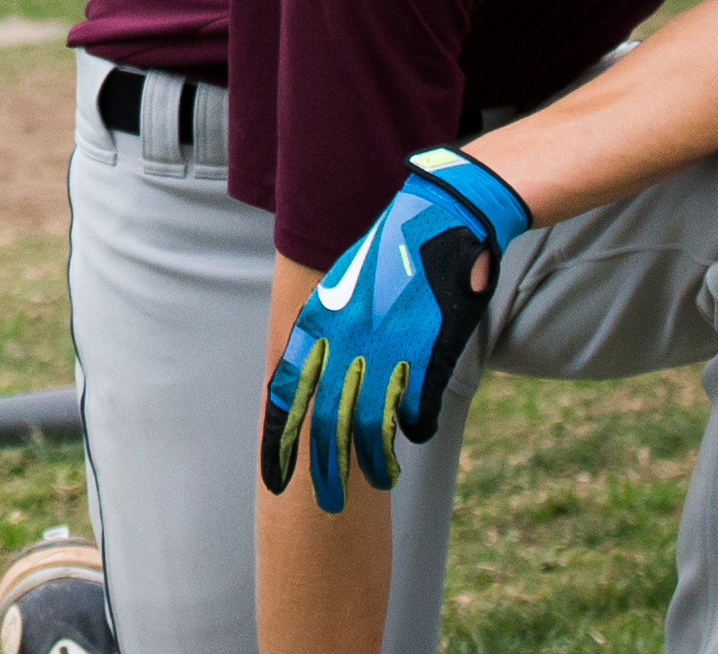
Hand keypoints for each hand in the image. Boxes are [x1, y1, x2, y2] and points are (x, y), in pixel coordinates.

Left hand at [262, 150, 528, 511]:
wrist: (442, 215)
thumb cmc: (392, 251)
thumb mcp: (345, 282)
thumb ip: (328, 327)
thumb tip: (317, 370)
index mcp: (320, 319)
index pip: (289, 390)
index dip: (281, 437)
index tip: (274, 474)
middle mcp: (346, 337)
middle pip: (326, 418)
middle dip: (325, 467)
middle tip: (326, 502)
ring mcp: (387, 346)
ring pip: (372, 423)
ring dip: (375, 459)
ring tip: (380, 479)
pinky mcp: (427, 350)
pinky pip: (415, 405)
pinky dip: (415, 427)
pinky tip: (415, 437)